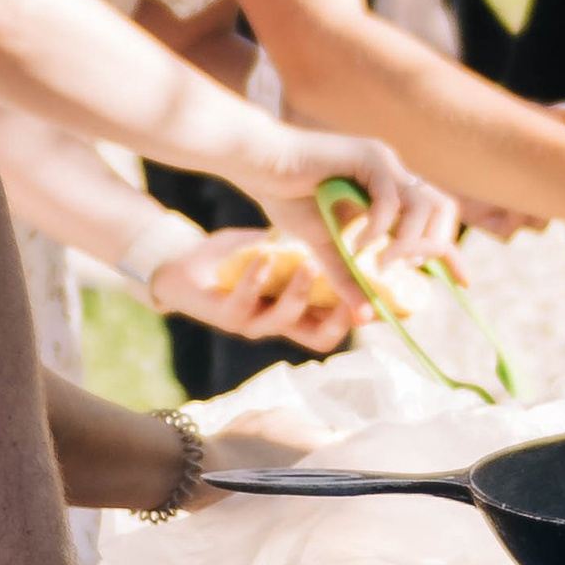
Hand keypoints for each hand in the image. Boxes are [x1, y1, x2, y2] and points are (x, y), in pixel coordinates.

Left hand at [156, 226, 350, 353]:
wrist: (183, 263)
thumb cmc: (236, 259)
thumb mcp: (278, 252)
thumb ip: (307, 247)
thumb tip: (347, 225)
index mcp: (295, 312)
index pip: (337, 325)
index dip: (360, 317)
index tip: (380, 293)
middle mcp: (277, 324)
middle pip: (320, 339)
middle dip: (340, 318)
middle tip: (354, 288)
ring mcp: (250, 323)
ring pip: (286, 320)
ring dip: (301, 292)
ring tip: (311, 263)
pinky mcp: (222, 315)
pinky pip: (244, 301)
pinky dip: (258, 277)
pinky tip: (266, 256)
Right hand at [243, 127, 456, 298]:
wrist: (260, 166)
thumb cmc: (288, 197)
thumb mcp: (325, 247)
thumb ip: (348, 276)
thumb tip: (366, 315)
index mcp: (390, 192)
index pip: (437, 218)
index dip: (452, 250)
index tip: (464, 281)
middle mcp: (394, 174)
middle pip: (443, 208)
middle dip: (434, 244)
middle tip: (404, 267)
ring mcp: (383, 162)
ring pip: (423, 204)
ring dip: (407, 241)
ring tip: (381, 264)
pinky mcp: (368, 156)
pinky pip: (390, 198)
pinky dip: (379, 228)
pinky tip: (358, 244)